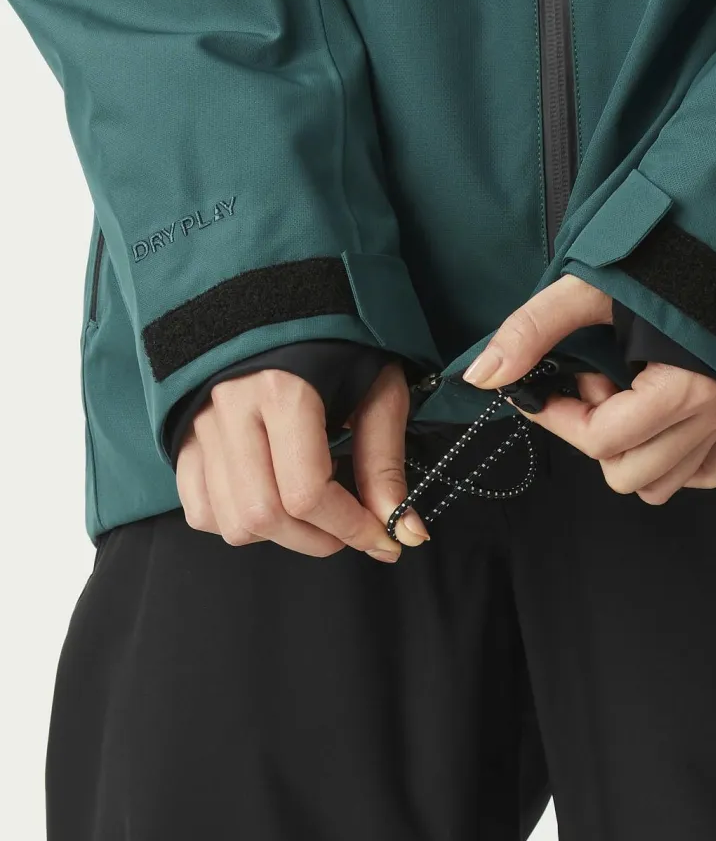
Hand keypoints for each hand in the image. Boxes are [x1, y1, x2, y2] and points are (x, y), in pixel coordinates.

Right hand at [176, 363, 428, 556]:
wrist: (284, 300)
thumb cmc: (341, 343)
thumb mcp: (378, 391)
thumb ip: (385, 463)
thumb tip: (406, 533)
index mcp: (282, 390)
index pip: (307, 492)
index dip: (351, 529)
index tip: (383, 540)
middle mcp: (230, 409)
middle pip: (263, 515)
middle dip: (318, 540)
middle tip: (351, 531)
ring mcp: (199, 425)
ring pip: (228, 520)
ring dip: (280, 536)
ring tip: (314, 510)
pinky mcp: (184, 437)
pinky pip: (199, 509)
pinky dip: (237, 521)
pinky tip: (273, 499)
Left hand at [463, 275, 715, 503]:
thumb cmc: (669, 257)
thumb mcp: (592, 286)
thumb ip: (534, 329)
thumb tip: (483, 377)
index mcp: (683, 388)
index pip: (601, 440)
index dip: (557, 417)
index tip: (546, 388)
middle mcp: (711, 416)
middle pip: (627, 474)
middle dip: (595, 435)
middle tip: (596, 382)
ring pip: (660, 485)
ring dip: (628, 452)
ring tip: (626, 396)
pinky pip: (701, 474)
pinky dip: (669, 461)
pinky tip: (652, 421)